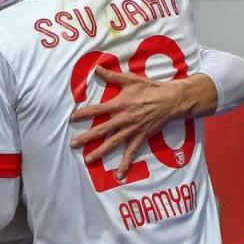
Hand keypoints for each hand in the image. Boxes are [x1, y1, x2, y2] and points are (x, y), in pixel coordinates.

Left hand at [70, 66, 189, 177]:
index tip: (72, 118)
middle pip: (102, 129)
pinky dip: (126, 164)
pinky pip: (131, 152)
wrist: (171, 100)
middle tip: (73, 144)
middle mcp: (124, 119)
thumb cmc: (150, 88)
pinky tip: (119, 175)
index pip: (98, 110)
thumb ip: (112, 76)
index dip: (84, 113)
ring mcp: (132, 129)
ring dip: (100, 152)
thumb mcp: (131, 79)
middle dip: (86, 137)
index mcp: (120, 104)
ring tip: (88, 160)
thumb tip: (97, 68)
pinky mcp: (141, 137)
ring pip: (113, 143)